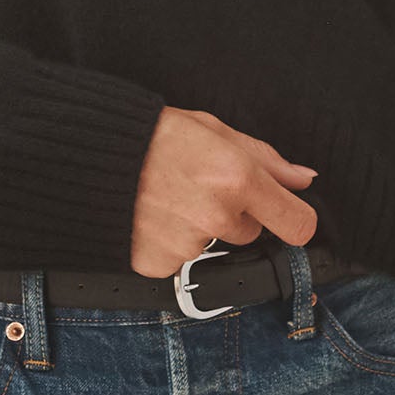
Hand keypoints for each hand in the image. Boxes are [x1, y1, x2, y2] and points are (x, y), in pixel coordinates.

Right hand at [129, 107, 318, 277]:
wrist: (92, 154)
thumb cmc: (153, 135)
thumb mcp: (215, 130)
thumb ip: (265, 159)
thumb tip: (302, 178)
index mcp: (239, 179)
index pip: (297, 224)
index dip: (295, 218)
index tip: (286, 214)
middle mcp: (217, 217)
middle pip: (250, 232)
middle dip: (233, 214)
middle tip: (199, 186)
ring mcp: (187, 244)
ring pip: (212, 245)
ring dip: (198, 228)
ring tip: (169, 197)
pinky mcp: (160, 263)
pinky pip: (179, 260)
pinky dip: (168, 243)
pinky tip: (153, 216)